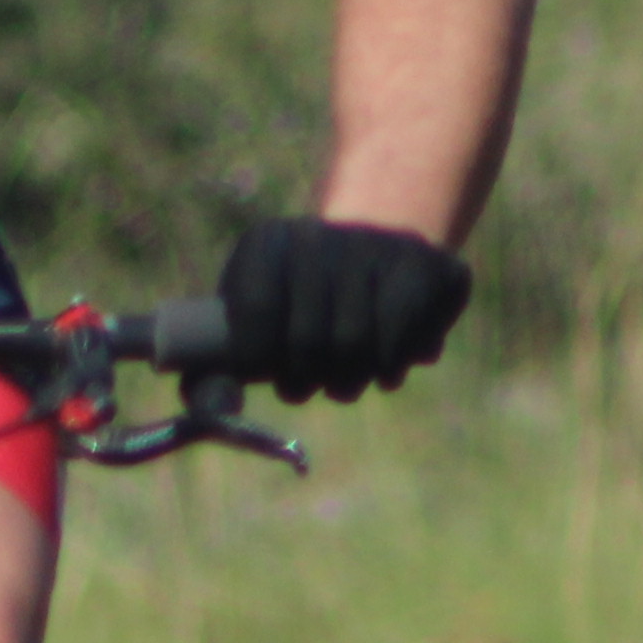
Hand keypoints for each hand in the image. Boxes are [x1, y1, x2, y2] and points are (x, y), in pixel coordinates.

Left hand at [215, 218, 473, 403]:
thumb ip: (215, 369)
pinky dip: (390, 367)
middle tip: (306, 385)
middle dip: (305, 378)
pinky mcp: (427, 264)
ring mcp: (378, 245)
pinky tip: (384, 369)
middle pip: (310, 338)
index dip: (260, 358)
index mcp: (268, 242)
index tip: (267, 368)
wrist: (370, 254)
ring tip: (342, 381)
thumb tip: (217, 407)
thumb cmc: (293, 306)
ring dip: (348, 381)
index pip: (257, 310)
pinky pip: (401, 338)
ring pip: (357, 344)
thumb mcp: (245, 322)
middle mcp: (323, 235)